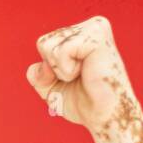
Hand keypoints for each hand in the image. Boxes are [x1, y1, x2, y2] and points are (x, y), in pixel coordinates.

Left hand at [26, 16, 142, 132]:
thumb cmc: (83, 102)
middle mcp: (91, 26)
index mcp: (82, 33)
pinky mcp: (97, 36)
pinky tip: (87, 72)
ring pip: (49, 46)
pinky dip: (67, 69)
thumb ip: (37, 76)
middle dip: (54, 69)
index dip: (50, 69)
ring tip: (84, 74)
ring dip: (61, 70)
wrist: (105, 116)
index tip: (73, 78)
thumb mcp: (51, 89)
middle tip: (79, 78)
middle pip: (43, 43)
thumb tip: (38, 66)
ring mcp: (95, 28)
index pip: (43, 44)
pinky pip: (61, 51)